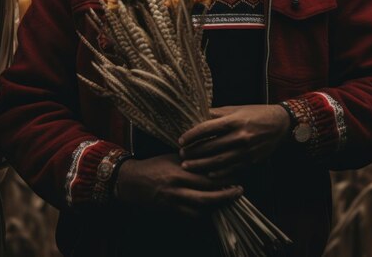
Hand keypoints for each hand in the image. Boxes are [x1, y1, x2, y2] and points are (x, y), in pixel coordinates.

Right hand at [115, 153, 242, 217]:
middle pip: (207, 194)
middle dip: (226, 194)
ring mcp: (174, 202)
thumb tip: (213, 155)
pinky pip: (192, 216)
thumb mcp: (173, 156)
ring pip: (201, 209)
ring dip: (217, 206)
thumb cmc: (154, 165)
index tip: (236, 173)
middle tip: (239, 191)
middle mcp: (177, 187)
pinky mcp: (171, 211)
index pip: (206, 175)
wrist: (132, 182)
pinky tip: (213, 208)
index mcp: (179, 170)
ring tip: (229, 200)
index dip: (223, 176)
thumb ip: (192, 158)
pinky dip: (204, 213)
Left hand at [178, 104, 290, 178]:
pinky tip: (207, 174)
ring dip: (201, 165)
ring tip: (188, 166)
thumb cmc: (256, 113)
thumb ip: (217, 114)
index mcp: (234, 120)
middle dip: (193, 152)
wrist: (280, 124)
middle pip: (210, 147)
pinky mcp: (251, 160)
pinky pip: (231, 169)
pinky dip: (218, 173)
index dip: (192, 135)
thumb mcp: (236, 109)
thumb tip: (198, 116)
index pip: (207, 128)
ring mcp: (245, 150)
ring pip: (218, 161)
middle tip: (181, 155)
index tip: (181, 140)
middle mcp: (239, 136)